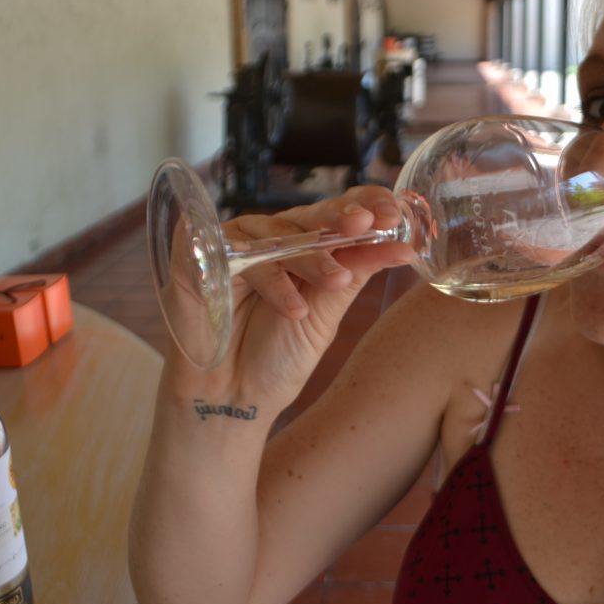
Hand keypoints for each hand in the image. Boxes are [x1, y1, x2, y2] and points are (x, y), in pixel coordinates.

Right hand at [162, 186, 417, 405]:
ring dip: (311, 257)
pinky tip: (292, 308)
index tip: (393, 213)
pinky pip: (238, 252)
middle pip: (309, 214)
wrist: (232, 398)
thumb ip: (357, 273)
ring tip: (336, 284)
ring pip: (277, 233)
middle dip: (340, 217)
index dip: (365, 204)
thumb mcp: (327, 313)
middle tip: (365, 225)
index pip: (338, 212)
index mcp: (307, 247)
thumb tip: (405, 247)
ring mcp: (236, 244)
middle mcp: (273, 239)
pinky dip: (270, 280)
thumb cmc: (278, 357)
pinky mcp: (198, 252)